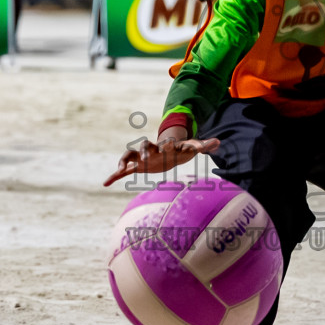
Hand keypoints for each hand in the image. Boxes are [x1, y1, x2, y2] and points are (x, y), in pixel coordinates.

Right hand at [103, 127, 219, 185]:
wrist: (167, 150)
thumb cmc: (180, 150)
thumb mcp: (191, 148)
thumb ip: (203, 145)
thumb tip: (220, 142)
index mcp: (165, 146)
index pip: (165, 143)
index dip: (166, 145)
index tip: (167, 146)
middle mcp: (151, 150)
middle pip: (144, 146)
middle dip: (143, 152)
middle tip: (144, 160)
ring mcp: (141, 157)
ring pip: (129, 156)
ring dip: (124, 162)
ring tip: (119, 171)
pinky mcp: (136, 166)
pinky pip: (123, 171)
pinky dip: (114, 176)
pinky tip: (105, 183)